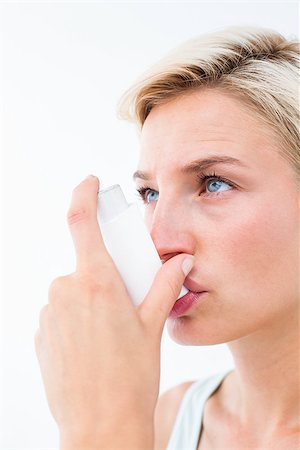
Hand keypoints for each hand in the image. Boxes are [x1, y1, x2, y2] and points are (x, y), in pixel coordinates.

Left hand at [34, 175, 193, 445]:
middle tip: (123, 304)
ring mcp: (50, 313)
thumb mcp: (152, 325)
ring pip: (73, 291)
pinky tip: (91, 348)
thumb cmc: (130, 376)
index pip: (82, 222)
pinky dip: (75, 320)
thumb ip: (164, 285)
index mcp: (97, 282)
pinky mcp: (41, 333)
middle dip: (105, 276)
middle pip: (86, 265)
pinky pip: (60, 313)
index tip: (89, 182)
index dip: (84, 194)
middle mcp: (67, 291)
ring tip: (109, 335)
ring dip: (90, 301)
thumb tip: (180, 261)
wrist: (100, 425)